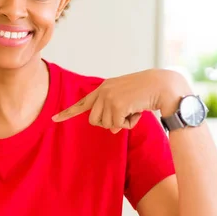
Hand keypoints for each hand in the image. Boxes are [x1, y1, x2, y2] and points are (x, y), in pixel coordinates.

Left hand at [52, 69, 190, 133]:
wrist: (162, 85)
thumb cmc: (147, 93)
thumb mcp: (127, 101)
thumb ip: (114, 113)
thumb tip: (112, 130)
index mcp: (104, 88)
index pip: (82, 102)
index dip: (67, 113)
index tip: (54, 119)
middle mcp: (103, 91)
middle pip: (94, 121)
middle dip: (109, 123)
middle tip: (125, 115)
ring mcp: (108, 97)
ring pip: (105, 125)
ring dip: (121, 123)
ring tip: (133, 110)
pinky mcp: (116, 104)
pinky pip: (117, 126)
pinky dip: (129, 124)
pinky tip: (137, 111)